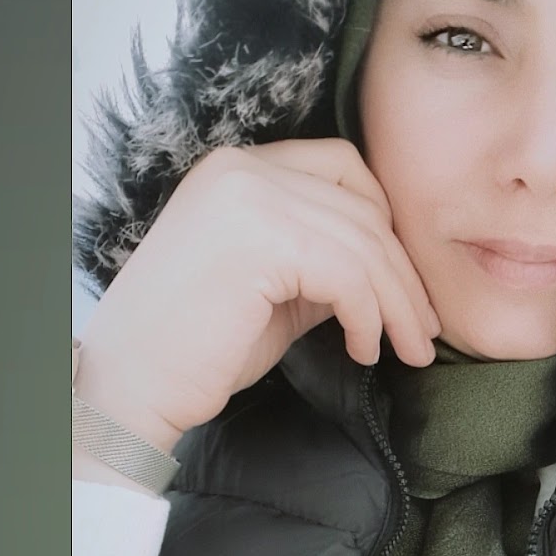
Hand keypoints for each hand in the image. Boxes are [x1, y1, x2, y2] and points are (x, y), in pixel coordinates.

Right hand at [75, 139, 439, 455]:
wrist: (131, 389)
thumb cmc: (201, 344)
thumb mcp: (277, 285)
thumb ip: (327, 258)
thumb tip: (391, 267)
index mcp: (240, 168)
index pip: (342, 166)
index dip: (383, 217)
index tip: (400, 276)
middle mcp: (243, 168)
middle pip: (362, 208)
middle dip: (404, 274)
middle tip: (424, 327)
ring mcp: (249, 197)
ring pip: (364, 244)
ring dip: (397, 305)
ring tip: (408, 349)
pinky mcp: (261, 239)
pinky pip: (348, 276)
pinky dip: (369, 317)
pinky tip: (363, 349)